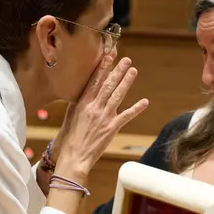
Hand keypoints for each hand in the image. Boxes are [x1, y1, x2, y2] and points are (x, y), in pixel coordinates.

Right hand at [57, 55, 148, 175]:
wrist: (73, 157)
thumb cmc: (69, 138)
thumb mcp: (70, 116)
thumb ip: (79, 103)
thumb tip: (85, 92)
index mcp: (82, 103)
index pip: (94, 81)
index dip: (103, 68)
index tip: (109, 56)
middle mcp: (94, 107)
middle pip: (108, 85)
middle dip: (117, 71)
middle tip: (126, 60)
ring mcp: (104, 117)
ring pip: (117, 96)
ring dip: (126, 82)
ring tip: (133, 71)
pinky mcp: (111, 128)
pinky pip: (126, 116)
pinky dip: (136, 109)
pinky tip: (144, 101)